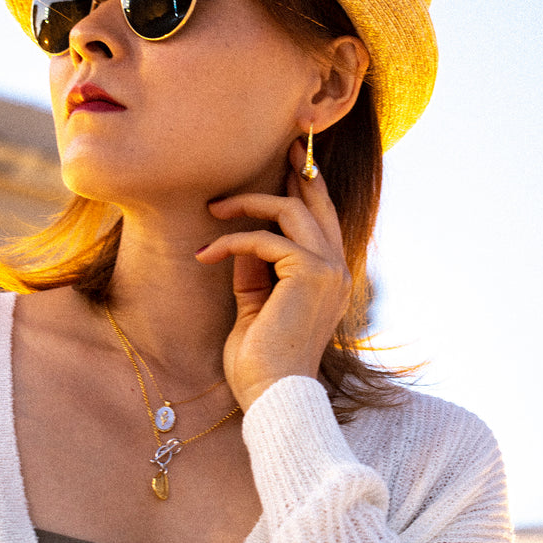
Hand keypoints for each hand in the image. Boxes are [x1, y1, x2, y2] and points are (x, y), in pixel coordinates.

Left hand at [195, 139, 351, 411]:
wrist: (273, 397)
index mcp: (330, 276)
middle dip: (298, 170)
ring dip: (247, 204)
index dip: (307, 188)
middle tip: (281, 145)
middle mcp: (337, 268)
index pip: (322, 220)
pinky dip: (230, 241)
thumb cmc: (261, 359)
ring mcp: (329, 269)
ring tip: (213, 209)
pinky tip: (205, 255)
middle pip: (317, 203)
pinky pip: (264, 239)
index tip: (290, 164)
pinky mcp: (310, 273)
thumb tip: (244, 239)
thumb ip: (256, 269)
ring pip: (290, 211)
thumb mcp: (256, 303)